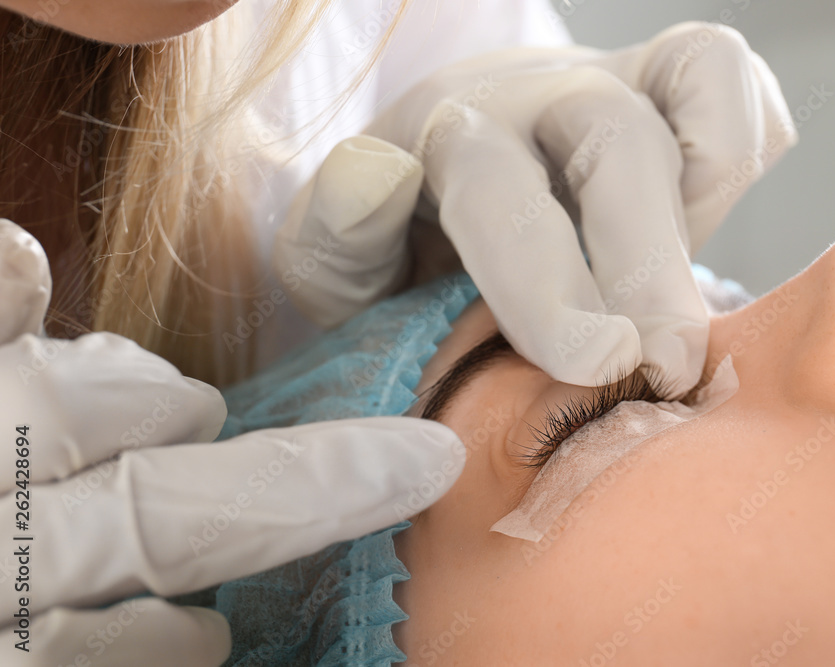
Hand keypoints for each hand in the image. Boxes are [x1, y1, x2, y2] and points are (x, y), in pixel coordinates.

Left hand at [0, 220, 464, 665]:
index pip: (174, 640)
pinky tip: (22, 281)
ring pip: (95, 409)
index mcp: (14, 660)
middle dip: (307, 487)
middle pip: (182, 511)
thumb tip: (202, 636)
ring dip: (158, 412)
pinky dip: (7, 287)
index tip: (342, 538)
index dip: (242, 606)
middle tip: (383, 463)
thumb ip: (110, 652)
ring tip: (173, 414)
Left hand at [273, 21, 795, 391]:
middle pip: (616, 141)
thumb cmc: (398, 243)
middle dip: (649, 262)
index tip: (599, 366)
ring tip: (696, 301)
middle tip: (668, 367)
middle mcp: (536, 97)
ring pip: (694, 76)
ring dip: (711, 193)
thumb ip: (339, 236)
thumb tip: (377, 173)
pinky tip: (703, 222)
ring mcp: (611, 80)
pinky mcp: (666, 82)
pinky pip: (731, 77)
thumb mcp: (338, 262)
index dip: (549, 284)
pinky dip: (744, 139)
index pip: (497, 192)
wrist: (442, 181)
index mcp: (446, 139)